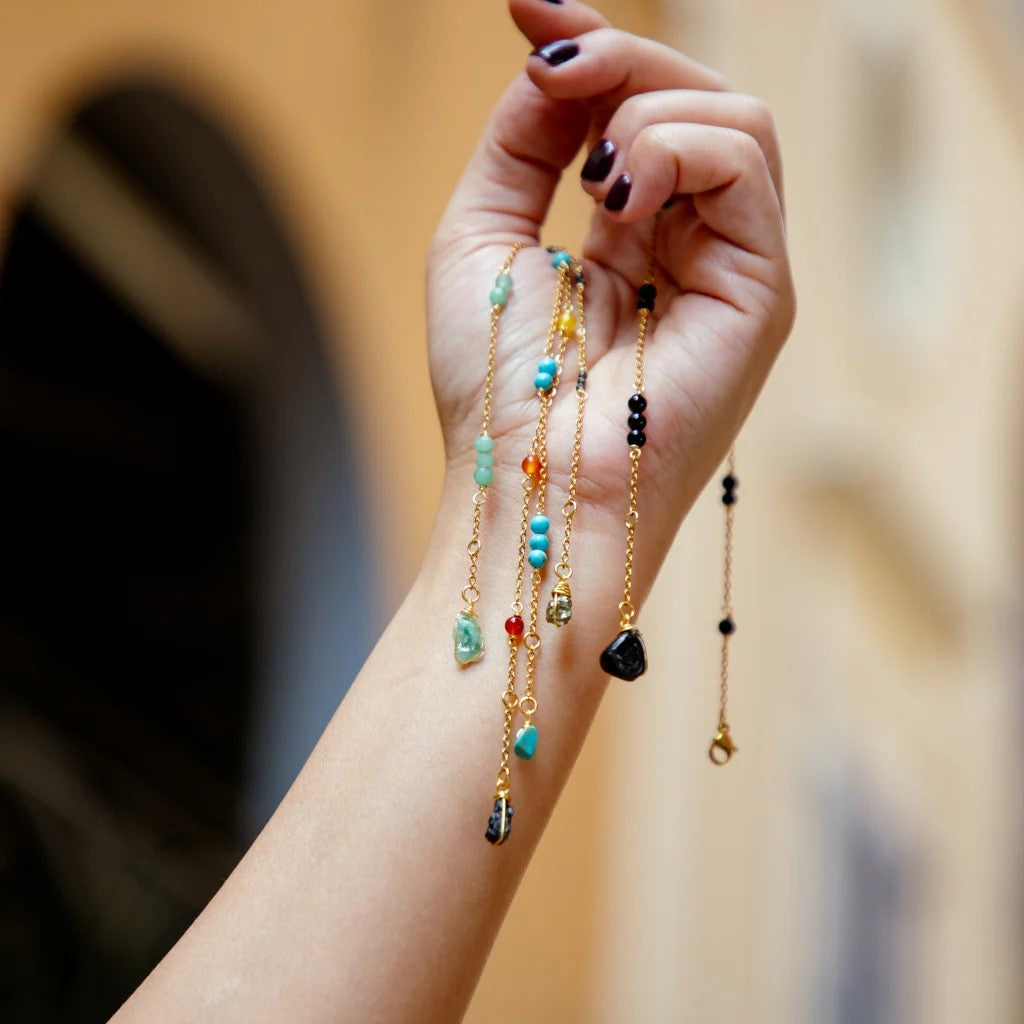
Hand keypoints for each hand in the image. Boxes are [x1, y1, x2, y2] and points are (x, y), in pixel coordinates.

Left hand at [427, 0, 793, 583]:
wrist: (523, 485)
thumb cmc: (495, 388)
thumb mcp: (482, 235)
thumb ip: (522, 143)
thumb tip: (553, 57)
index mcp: (632, 239)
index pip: (640, 113)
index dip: (596, 47)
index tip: (529, 12)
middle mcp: (690, 246)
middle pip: (692, 97)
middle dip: (619, 58)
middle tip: (549, 63)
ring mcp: (733, 266)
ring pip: (732, 115)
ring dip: (644, 108)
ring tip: (589, 177)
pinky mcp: (763, 288)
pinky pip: (745, 160)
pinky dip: (675, 147)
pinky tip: (616, 194)